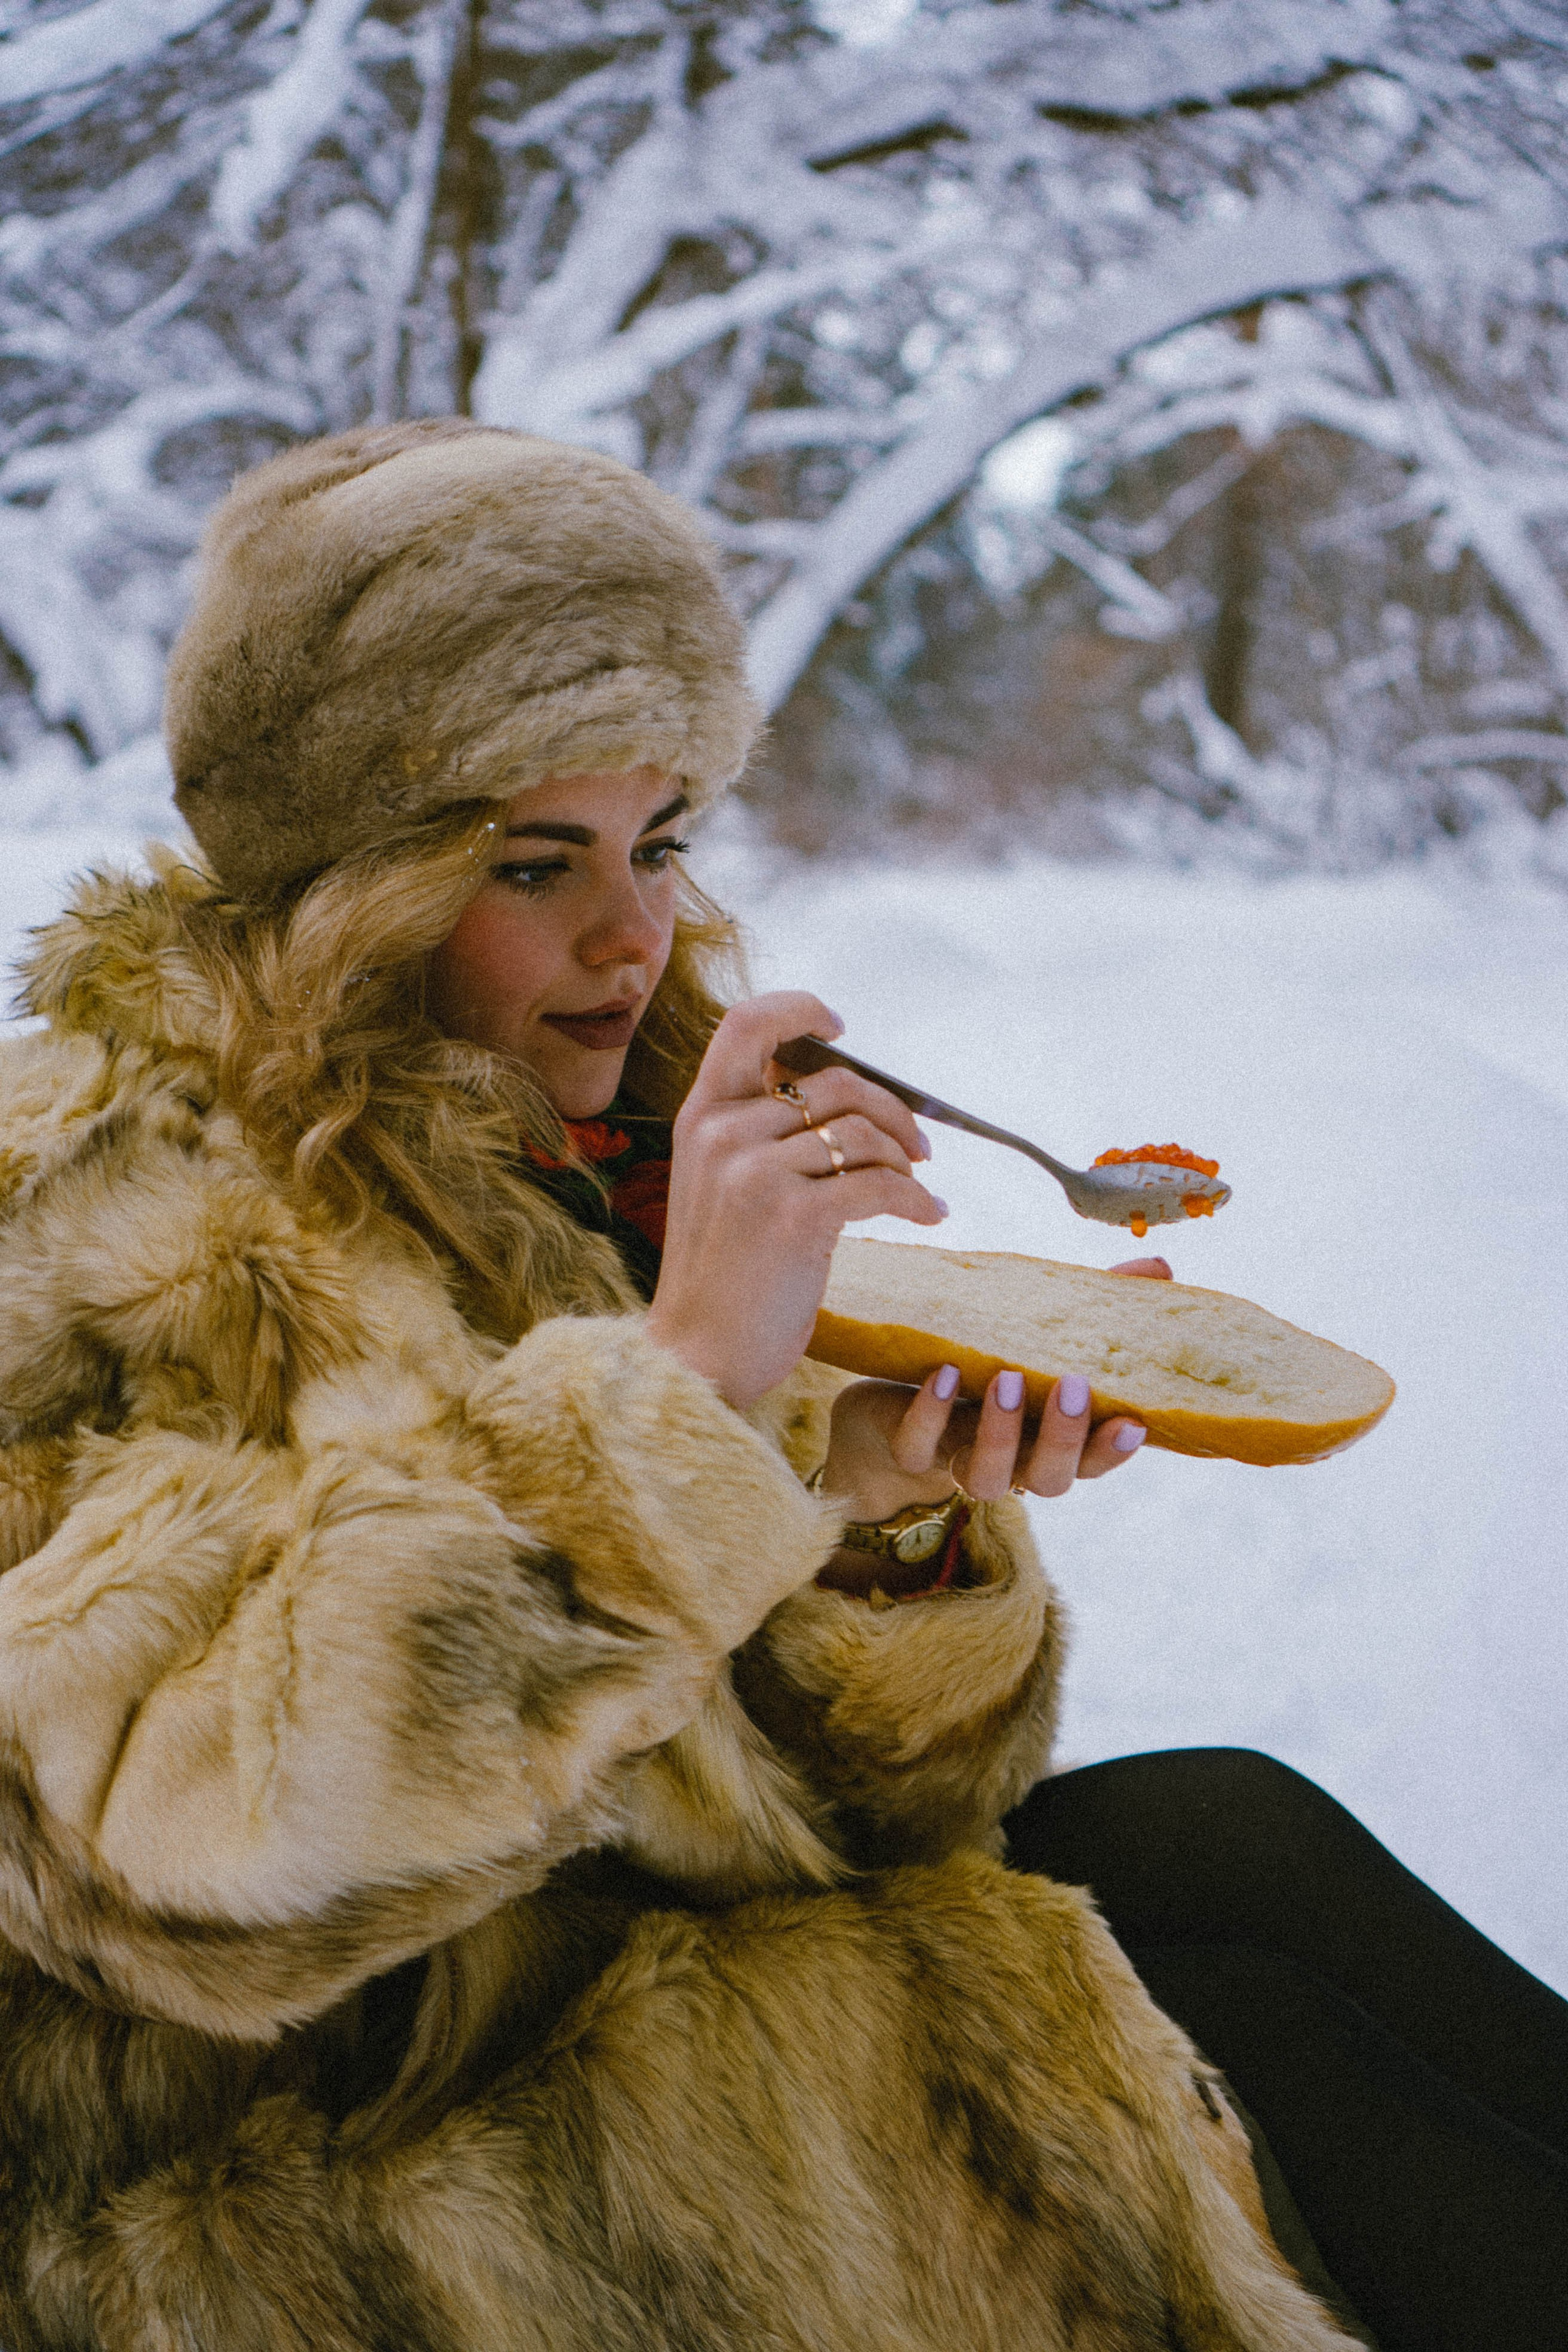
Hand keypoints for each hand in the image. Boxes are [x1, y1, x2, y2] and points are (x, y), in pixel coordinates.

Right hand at [644, 991, 945, 1408]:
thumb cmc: (720, 1280)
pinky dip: (917, 1200)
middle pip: (834, 1083)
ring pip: (862, 1132)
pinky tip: (930, 1216)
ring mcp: (755, 1174)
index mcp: (699, 1118)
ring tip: (918, 1185)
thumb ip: (755, 1138)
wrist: (695, 1358)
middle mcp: (723, 1135)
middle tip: (918, 1146)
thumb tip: (835, 1102)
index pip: (744, 1025)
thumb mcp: (717, 1188)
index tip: (840, 1026)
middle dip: (892, 1110)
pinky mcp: (794, 1218)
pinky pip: (880, 1186)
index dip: (798, 1008)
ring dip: (906, 1158)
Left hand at [817, 1256, 1173, 1520]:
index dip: (1113, 1450)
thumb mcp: (1037, 1333)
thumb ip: (1098, 1305)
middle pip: (1049, 1480)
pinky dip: (930, 1415)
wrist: (887, 1403)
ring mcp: (956, 1459)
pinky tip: (942, 1374)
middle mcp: (1010, 1461)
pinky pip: (918, 1448)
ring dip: (999, 1434)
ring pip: (985, 1478)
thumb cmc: (981, 1364)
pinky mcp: (907, 1449)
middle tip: (1070, 1387)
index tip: (1134, 1421)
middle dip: (1064, 1439)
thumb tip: (1160, 1267)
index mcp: (1047, 1440)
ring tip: (1004, 1379)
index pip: (1093, 1461)